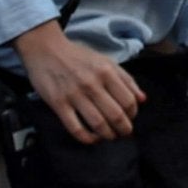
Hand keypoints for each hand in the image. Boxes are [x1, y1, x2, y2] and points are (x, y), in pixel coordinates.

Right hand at [15, 24, 143, 143]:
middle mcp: (92, 83)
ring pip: (98, 124)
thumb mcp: (105, 61)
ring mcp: (75, 95)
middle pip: (116, 115)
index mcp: (106, 71)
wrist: (46, 49)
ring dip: (108, 135)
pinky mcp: (59, 104)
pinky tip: (93, 138)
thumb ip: (126, 79)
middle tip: (124, 133)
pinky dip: (88, 139)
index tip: (130, 118)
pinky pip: (76, 129)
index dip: (133, 114)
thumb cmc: (77, 56)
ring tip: (110, 136)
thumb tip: (142, 99)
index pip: (128, 101)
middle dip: (124, 129)